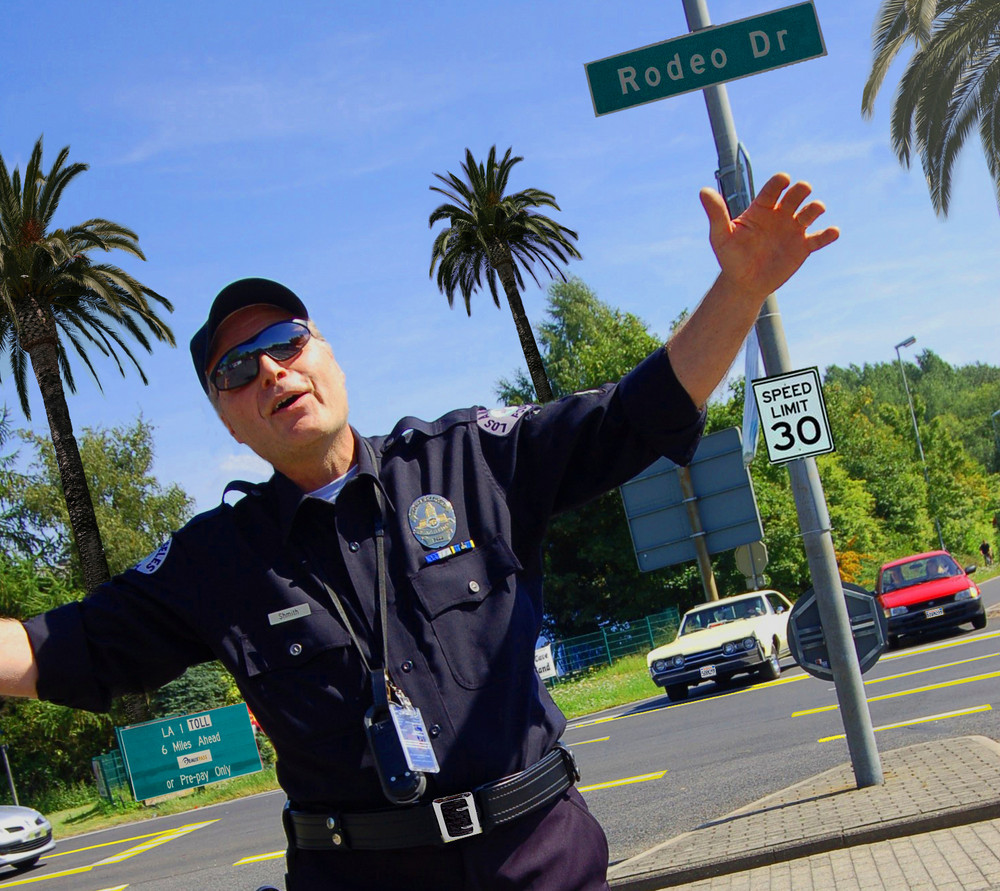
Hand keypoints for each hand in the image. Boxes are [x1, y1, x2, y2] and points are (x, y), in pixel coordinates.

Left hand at [700, 173, 838, 300]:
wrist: (743, 283)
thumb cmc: (730, 257)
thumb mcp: (721, 236)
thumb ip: (716, 213)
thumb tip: (703, 191)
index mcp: (762, 208)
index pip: (774, 188)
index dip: (780, 181)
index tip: (784, 179)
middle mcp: (780, 214)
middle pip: (796, 194)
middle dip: (801, 190)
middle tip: (801, 193)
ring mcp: (793, 230)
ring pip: (811, 212)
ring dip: (816, 208)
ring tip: (815, 211)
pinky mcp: (803, 247)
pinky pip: (820, 238)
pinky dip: (829, 234)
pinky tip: (833, 232)